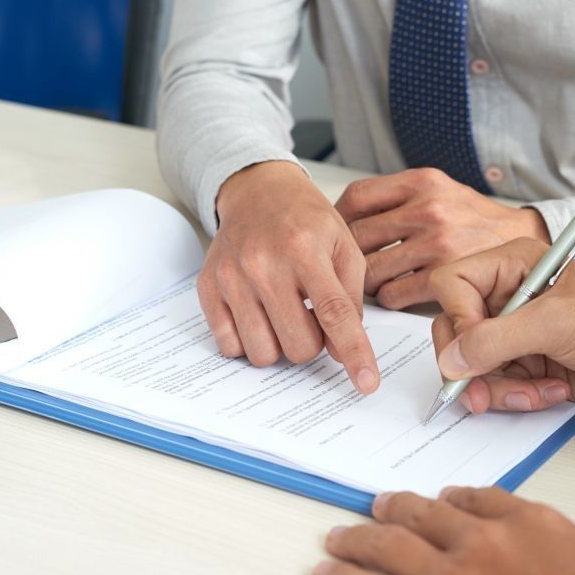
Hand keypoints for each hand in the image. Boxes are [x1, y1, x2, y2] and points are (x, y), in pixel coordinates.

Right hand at [199, 161, 378, 393]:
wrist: (257, 191)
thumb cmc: (306, 221)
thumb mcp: (344, 246)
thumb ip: (351, 299)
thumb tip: (342, 352)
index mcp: (305, 249)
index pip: (335, 313)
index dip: (354, 353)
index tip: (366, 382)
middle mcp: (264, 264)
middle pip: (299, 345)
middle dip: (313, 342)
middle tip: (310, 315)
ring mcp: (231, 277)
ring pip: (263, 353)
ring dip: (280, 344)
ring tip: (284, 314)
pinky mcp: (208, 288)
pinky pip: (230, 346)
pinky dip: (249, 341)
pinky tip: (259, 314)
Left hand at [313, 487, 574, 574]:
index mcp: (533, 527)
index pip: (485, 500)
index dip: (457, 499)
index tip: (444, 500)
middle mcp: (483, 544)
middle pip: (427, 515)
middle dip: (398, 509)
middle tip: (379, 506)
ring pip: (390, 546)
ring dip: (359, 538)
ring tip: (339, 536)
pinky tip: (326, 573)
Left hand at [334, 168, 548, 309]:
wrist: (522, 239)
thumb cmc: (475, 219)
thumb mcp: (440, 190)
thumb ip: (399, 198)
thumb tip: (345, 218)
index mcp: (423, 182)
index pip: (358, 196)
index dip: (337, 218)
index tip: (333, 233)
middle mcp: (429, 208)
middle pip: (357, 235)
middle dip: (344, 255)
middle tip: (342, 266)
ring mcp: (437, 242)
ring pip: (371, 269)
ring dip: (363, 282)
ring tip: (368, 284)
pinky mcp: (446, 274)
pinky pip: (394, 293)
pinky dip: (387, 298)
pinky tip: (393, 295)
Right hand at [429, 238, 574, 412]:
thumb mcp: (555, 324)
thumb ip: (497, 339)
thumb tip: (452, 360)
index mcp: (510, 265)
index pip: (452, 285)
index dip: (457, 319)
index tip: (472, 349)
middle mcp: (504, 296)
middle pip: (454, 330)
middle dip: (469, 367)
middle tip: (480, 396)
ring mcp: (510, 331)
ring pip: (470, 365)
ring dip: (498, 388)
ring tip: (536, 392)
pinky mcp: (520, 362)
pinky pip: (494, 384)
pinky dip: (517, 395)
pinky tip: (550, 391)